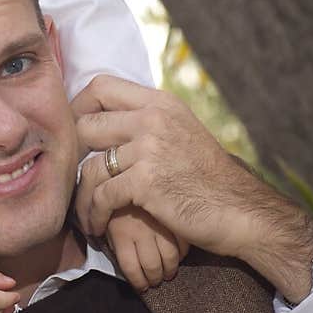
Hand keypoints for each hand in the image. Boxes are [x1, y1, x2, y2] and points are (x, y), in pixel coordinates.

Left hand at [71, 76, 312, 303]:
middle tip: (71, 176)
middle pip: (86, 123)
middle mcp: (153, 118)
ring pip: (90, 166)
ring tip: (84, 213)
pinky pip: (102, 195)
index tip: (73, 131)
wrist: (240, 210)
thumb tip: (109, 119)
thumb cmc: (208, 178)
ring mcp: (150, 148)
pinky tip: (98, 226)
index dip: (78, 106)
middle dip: (72, 154)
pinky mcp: (147, 182)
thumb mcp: (182, 132)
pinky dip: (94, 214)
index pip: (101, 86)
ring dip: (81, 195)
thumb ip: (148, 121)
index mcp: (160, 102)